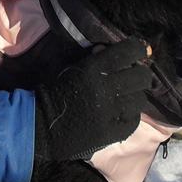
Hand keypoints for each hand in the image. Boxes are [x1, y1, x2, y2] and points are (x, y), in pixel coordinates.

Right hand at [33, 38, 151, 161]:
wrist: (40, 124)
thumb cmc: (55, 91)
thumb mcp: (72, 68)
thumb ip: (94, 58)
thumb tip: (109, 49)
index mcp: (92, 69)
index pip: (129, 52)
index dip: (138, 49)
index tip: (138, 51)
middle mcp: (105, 89)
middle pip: (141, 76)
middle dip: (139, 74)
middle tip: (133, 77)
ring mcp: (110, 113)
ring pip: (139, 100)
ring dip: (134, 96)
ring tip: (126, 98)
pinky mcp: (111, 133)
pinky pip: (133, 121)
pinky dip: (130, 116)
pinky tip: (122, 114)